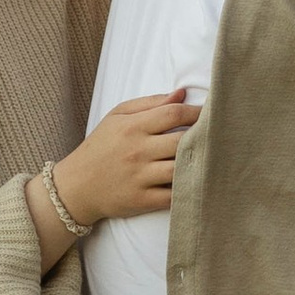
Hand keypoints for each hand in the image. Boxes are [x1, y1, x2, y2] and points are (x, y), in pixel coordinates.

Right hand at [52, 88, 198, 227]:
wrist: (76, 187)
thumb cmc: (100, 147)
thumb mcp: (117, 117)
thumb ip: (150, 103)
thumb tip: (182, 94)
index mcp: (132, 127)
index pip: (173, 114)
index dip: (197, 112)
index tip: (210, 113)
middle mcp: (137, 151)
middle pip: (182, 140)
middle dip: (204, 136)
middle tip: (218, 136)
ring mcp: (140, 177)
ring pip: (181, 168)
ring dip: (199, 163)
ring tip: (212, 157)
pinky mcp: (142, 201)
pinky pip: (174, 195)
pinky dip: (188, 188)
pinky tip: (196, 180)